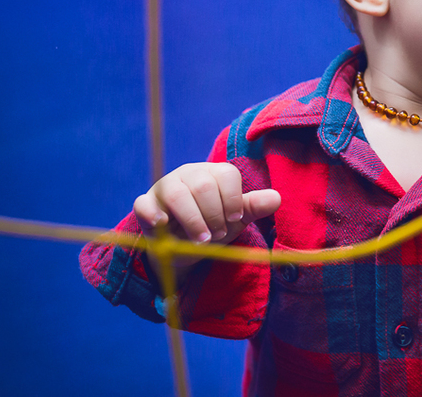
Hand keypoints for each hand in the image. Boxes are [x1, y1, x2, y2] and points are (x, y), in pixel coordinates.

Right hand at [133, 162, 280, 272]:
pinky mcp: (145, 203)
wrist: (182, 247)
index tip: (234, 219)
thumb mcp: (234, 219)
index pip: (227, 174)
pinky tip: (163, 224)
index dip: (233, 200)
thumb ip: (253, 207)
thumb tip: (277, 198)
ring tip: (201, 240)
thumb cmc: (212, 225)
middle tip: (216, 235)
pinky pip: (144, 203)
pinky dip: (153, 213)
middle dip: (214, 215)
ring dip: (193, 221)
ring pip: (177, 194)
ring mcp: (165, 187)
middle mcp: (189, 174)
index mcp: (213, 173)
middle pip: (203, 186)